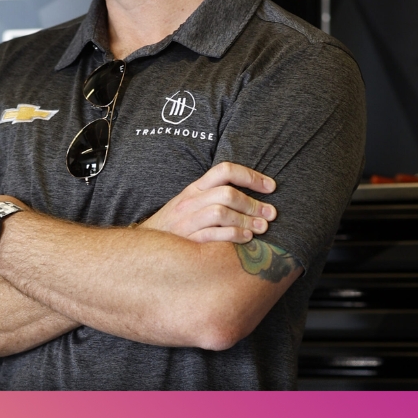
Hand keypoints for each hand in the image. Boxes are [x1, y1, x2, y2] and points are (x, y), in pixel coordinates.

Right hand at [138, 162, 276, 243]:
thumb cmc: (176, 226)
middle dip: (254, 203)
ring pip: (221, 212)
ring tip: (262, 228)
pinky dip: (233, 235)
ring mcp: (187, 220)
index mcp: (195, 189)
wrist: (145, 248)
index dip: (251, 176)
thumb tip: (252, 195)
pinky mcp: (186, 240)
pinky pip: (212, 235)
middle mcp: (191, 201)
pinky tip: (246, 239)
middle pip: (227, 193)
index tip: (271, 187)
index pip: (224, 170)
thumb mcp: (191, 205)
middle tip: (271, 213)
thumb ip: (215, 197)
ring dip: (247, 220)